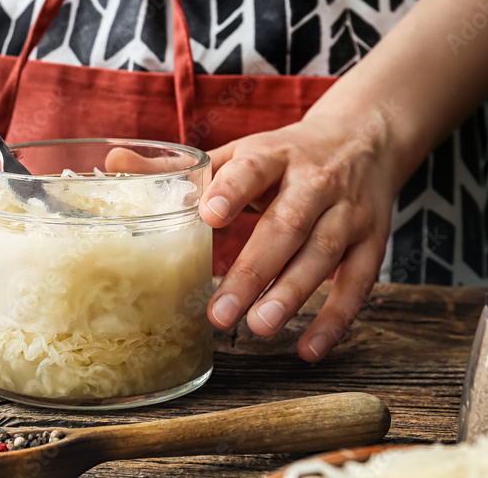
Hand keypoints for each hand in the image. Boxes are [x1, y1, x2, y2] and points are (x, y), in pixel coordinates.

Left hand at [201, 113, 400, 361]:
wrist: (364, 138)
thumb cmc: (286, 155)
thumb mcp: (240, 152)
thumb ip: (182, 167)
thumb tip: (115, 162)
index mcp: (274, 155)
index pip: (253, 170)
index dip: (232, 190)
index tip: (209, 215)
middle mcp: (315, 182)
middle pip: (288, 225)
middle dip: (255, 270)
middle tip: (221, 312)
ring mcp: (348, 212)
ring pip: (323, 255)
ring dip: (292, 294)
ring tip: (259, 327)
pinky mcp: (372, 241)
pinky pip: (358, 283)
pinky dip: (336, 318)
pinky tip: (309, 348)